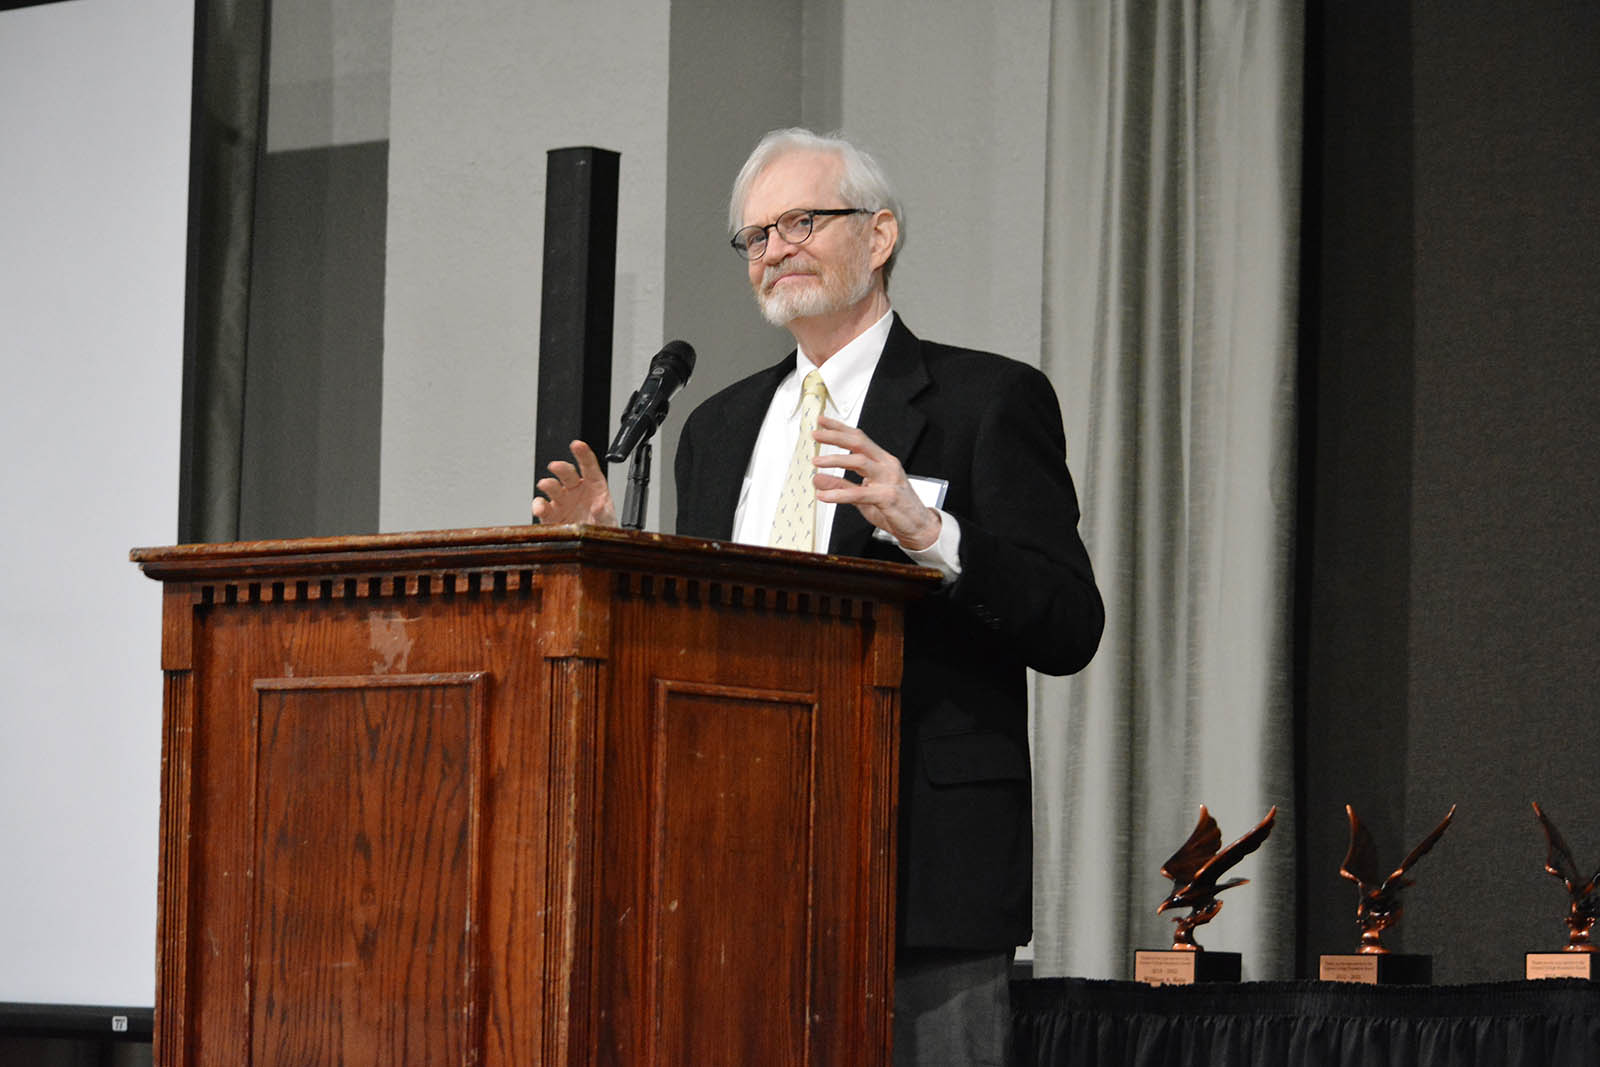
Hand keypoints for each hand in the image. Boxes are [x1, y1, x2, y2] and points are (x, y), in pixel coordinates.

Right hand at [531, 440, 617, 525]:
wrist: (592, 548)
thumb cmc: (602, 528)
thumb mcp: (609, 521)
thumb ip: (604, 513)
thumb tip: (599, 506)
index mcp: (593, 486)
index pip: (589, 466)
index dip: (583, 454)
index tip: (577, 445)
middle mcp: (575, 490)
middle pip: (567, 473)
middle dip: (561, 468)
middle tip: (556, 466)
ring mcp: (562, 501)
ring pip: (552, 487)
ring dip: (548, 484)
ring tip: (546, 484)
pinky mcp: (551, 515)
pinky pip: (542, 508)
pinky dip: (539, 506)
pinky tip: (540, 507)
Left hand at [810, 416, 940, 549]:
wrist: (919, 527)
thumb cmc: (895, 509)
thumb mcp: (862, 497)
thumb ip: (841, 486)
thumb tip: (818, 478)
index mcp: (882, 461)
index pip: (859, 439)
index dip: (839, 428)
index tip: (822, 422)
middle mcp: (886, 466)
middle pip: (859, 443)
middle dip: (836, 436)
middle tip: (816, 435)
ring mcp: (889, 479)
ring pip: (860, 461)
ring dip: (836, 459)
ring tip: (817, 462)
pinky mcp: (888, 497)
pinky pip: (860, 493)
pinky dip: (840, 494)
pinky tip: (825, 496)